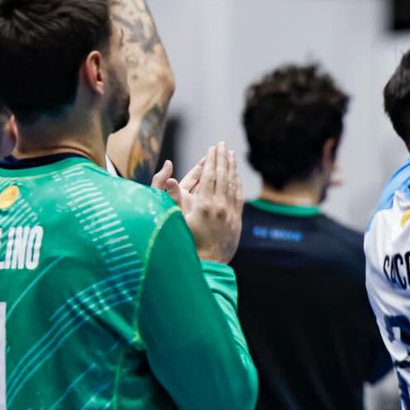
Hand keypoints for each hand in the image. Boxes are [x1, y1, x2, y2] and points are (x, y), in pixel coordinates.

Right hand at [157, 143, 242, 262]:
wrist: (209, 264)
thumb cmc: (188, 244)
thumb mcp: (178, 221)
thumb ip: (174, 198)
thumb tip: (170, 177)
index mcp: (205, 205)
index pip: (210, 176)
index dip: (211, 159)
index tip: (212, 147)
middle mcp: (220, 206)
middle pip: (223, 176)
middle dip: (222, 158)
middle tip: (223, 144)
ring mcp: (230, 213)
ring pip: (233, 185)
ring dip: (232, 168)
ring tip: (231, 154)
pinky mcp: (236, 220)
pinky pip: (239, 197)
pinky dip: (238, 183)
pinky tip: (237, 176)